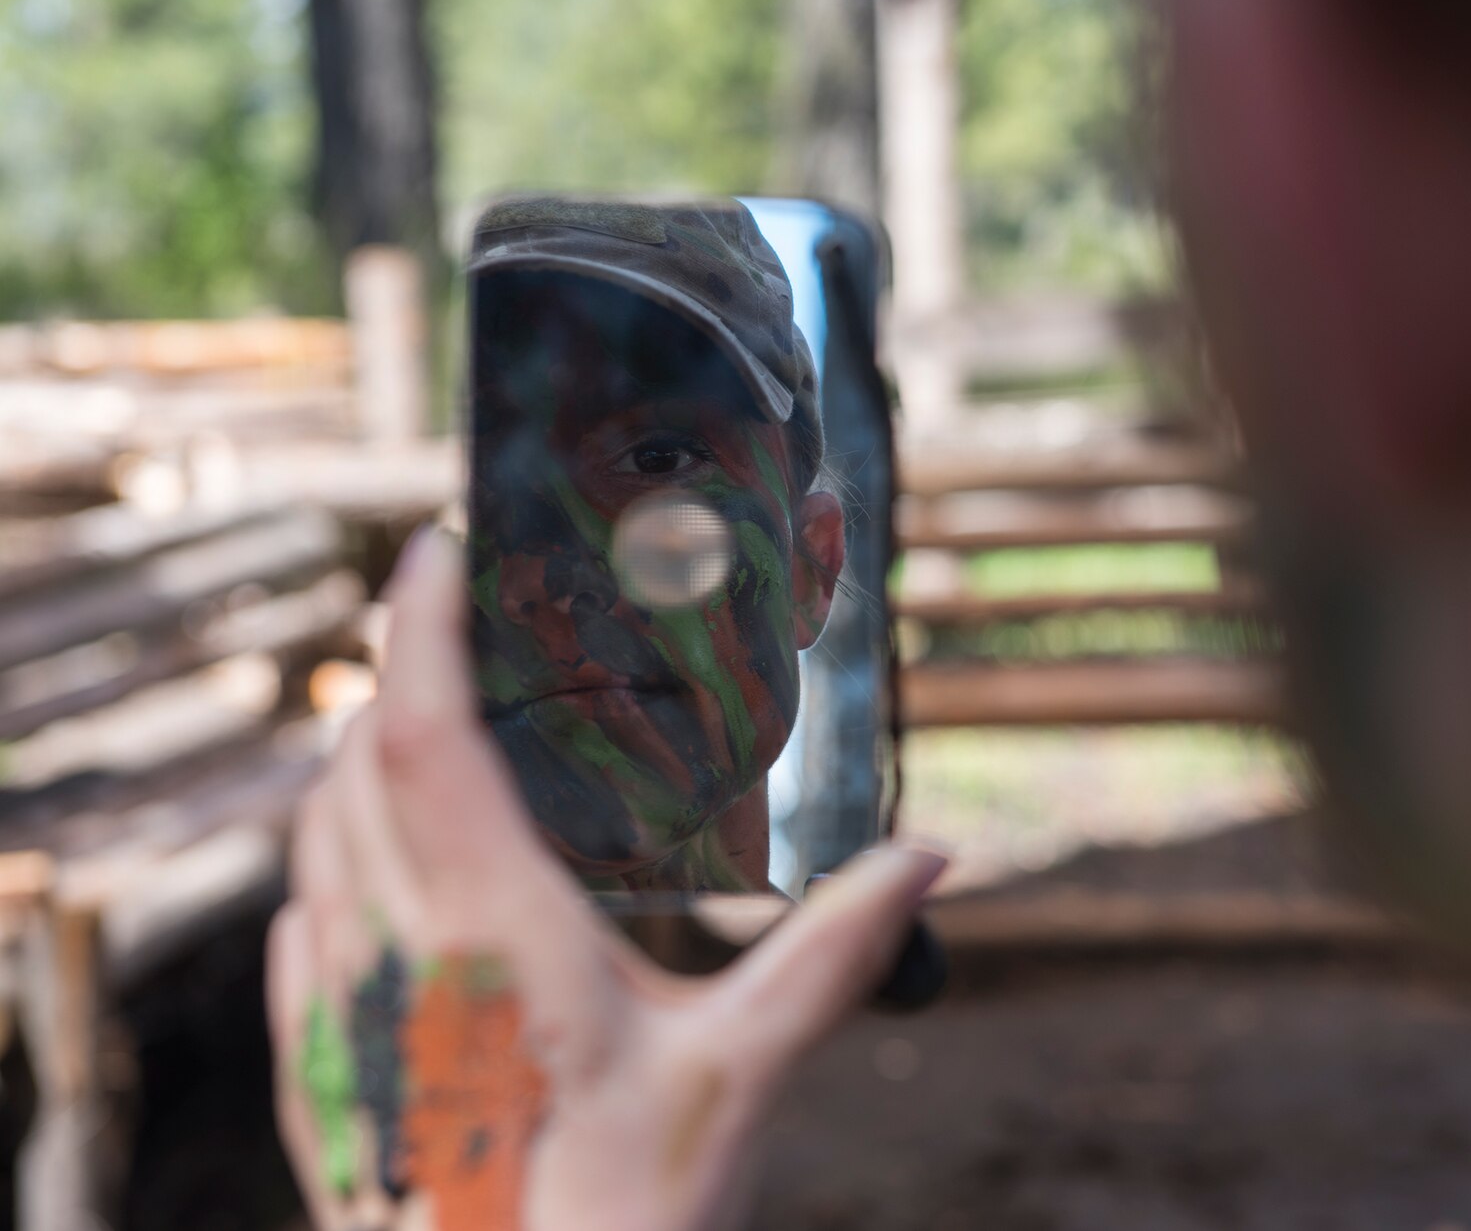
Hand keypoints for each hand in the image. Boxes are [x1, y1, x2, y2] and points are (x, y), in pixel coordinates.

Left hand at [267, 528, 945, 1230]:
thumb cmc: (620, 1215)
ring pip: (313, 844)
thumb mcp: (741, 1075)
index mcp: (491, 934)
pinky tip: (378, 879)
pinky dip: (330, 862)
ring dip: (355, 769)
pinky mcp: (320, 1078)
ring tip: (425, 735)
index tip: (432, 549)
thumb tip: (930, 859)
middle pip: (352, 770)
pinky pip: (298, 928)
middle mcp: (391, 957)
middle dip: (394, 683)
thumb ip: (835, 956)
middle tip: (456, 638)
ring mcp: (338, 1019)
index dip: (418, 629)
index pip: (424, 737)